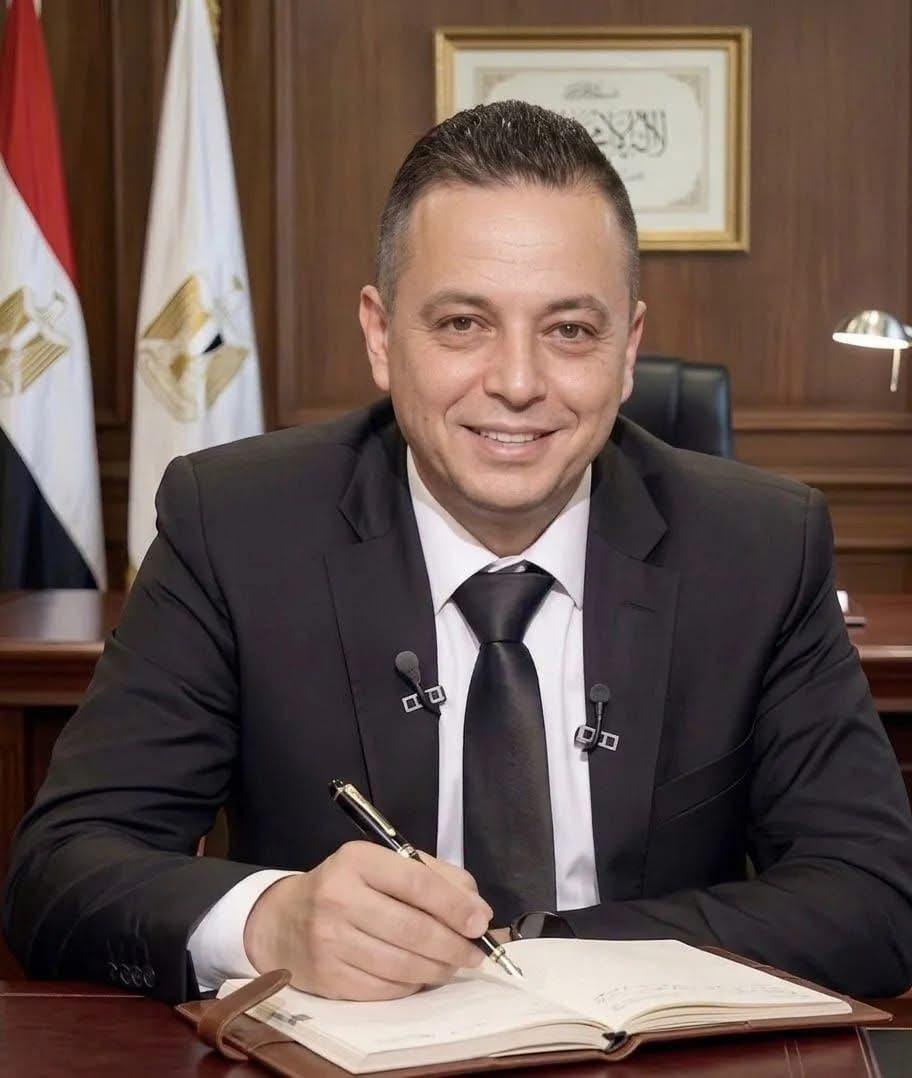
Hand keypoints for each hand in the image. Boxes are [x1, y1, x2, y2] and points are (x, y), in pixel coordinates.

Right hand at [243, 841, 491, 1000]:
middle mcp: (339, 898)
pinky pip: (386, 988)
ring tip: (453, 963)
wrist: (283, 921)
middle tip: (475, 952)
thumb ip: (433, 876)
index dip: (454, 905)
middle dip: (454, 944)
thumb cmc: (346, 886)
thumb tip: (476, 907)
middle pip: (413, 929)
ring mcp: (331, 941)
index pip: (416, 883)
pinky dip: (412, 984)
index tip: (480, 921)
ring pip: (403, 964)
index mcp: (357, 860)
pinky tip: (421, 974)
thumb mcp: (383, 864)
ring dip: (438, 968)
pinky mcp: (329, 978)